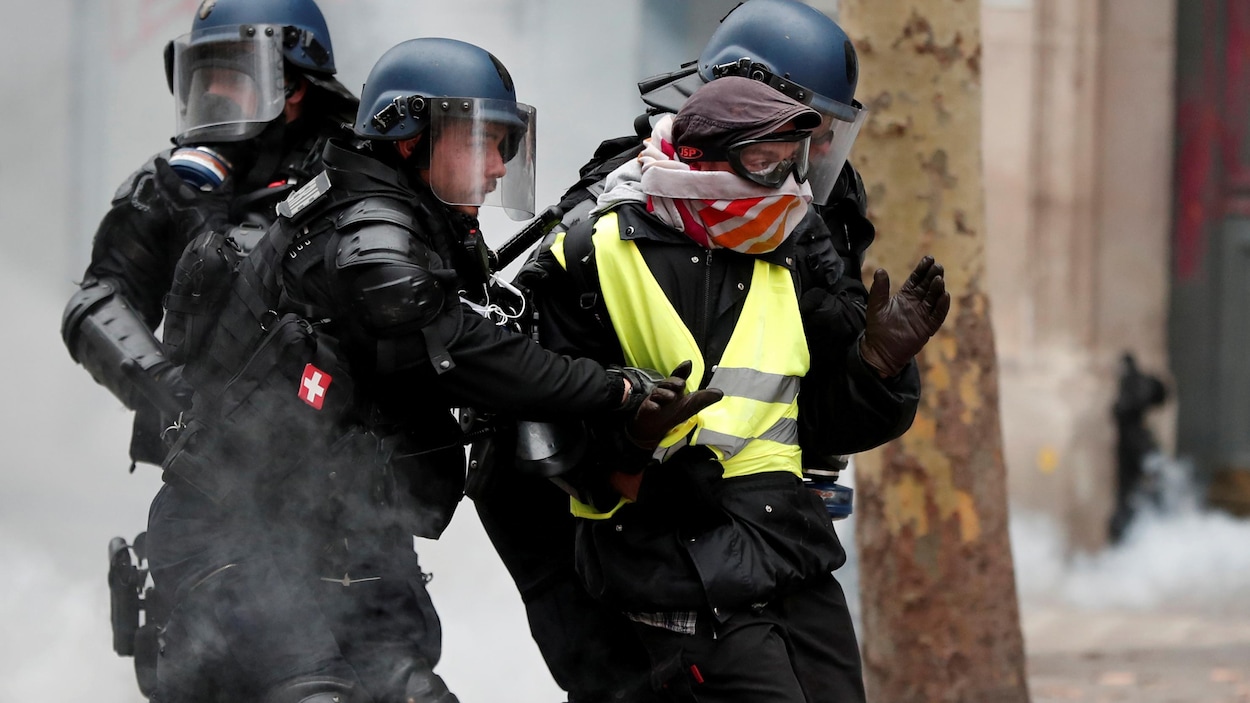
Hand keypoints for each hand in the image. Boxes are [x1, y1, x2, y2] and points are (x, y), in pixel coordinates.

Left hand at [152, 157, 231, 236]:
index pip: (168, 177)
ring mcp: (173, 213)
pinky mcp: (176, 221)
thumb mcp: (222, 200)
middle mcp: (174, 202)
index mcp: (183, 194)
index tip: (159, 160)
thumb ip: (225, 187)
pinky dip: (166, 198)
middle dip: (158, 177)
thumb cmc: (214, 218)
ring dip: (160, 188)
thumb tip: (230, 176)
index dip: (162, 167)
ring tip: (162, 183)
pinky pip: (167, 205)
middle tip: (157, 170)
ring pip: (162, 197)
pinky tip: (172, 199)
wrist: (209, 240)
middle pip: (160, 187)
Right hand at [625, 361, 723, 449]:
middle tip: (681, 384)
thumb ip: (702, 398)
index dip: (682, 370)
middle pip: (667, 382)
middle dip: (673, 381)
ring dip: (664, 393)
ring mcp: (654, 399)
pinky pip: (649, 406)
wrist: (653, 428)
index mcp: (674, 388)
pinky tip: (656, 407)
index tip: (688, 364)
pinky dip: (652, 406)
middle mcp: (664, 391)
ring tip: (671, 397)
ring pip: (658, 392)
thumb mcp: (689, 406)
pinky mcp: (646, 409)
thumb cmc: (672, 413)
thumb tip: (720, 393)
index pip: (678, 376)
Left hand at [859, 256, 950, 376]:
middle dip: (933, 276)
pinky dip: (941, 307)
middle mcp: (916, 304)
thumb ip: (879, 289)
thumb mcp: (876, 306)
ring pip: (934, 299)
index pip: (916, 280)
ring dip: (937, 289)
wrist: (880, 351)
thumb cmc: (877, 329)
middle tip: (938, 266)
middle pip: (928, 287)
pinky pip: (937, 316)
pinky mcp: (927, 328)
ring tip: (939, 279)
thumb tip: (880, 270)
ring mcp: (923, 316)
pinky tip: (944, 296)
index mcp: (905, 297)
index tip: (929, 258)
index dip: (923, 269)